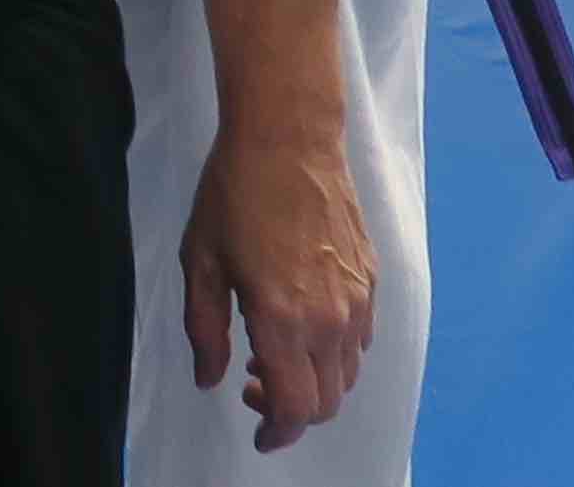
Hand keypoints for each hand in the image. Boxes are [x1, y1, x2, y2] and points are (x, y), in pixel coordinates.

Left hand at [181, 118, 375, 448]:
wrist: (289, 139)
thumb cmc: (235, 195)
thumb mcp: (200, 261)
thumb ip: (205, 329)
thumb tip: (211, 378)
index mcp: (283, 319)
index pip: (296, 407)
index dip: (278, 433)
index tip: (258, 433)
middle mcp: (330, 319)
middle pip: (327, 402)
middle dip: (292, 412)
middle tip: (252, 385)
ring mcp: (358, 301)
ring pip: (347, 374)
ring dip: (314, 383)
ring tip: (272, 354)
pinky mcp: (372, 281)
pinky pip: (361, 341)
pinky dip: (334, 354)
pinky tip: (302, 326)